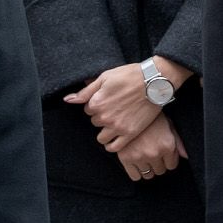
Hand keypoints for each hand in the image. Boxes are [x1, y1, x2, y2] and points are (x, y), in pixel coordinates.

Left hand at [66, 55, 190, 151]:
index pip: (88, 110)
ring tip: (116, 122)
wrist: (155, 81)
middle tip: (115, 108)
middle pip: (95, 122)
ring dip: (106, 131)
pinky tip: (116, 138)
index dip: (97, 104)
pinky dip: (112, 145)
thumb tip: (68, 100)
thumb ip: (85, 91)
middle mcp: (104, 117)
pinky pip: (114, 147)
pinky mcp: (130, 133)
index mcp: (96, 102)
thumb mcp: (105, 77)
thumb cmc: (130, 75)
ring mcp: (117, 126)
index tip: (108, 99)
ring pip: (102, 137)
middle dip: (102, 117)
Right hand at [116, 112, 187, 180]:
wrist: (130, 109)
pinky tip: (137, 162)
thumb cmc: (151, 116)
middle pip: (160, 171)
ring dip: (148, 168)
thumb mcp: (169, 125)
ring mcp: (139, 156)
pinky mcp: (125, 158)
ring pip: (148, 175)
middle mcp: (154, 153)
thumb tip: (185, 156)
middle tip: (153, 153)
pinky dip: (137, 172)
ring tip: (145, 157)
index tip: (163, 155)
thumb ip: (178, 142)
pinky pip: (135, 176)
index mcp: (167, 145)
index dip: (168, 160)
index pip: (172, 165)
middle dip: (158, 164)